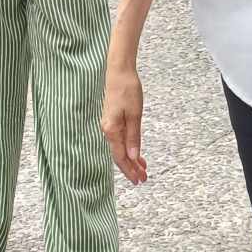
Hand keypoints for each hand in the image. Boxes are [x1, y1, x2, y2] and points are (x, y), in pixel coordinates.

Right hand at [102, 65, 146, 183]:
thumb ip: (133, 137)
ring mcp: (109, 126)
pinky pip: (120, 140)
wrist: (119, 71)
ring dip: (131, 160)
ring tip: (142, 169)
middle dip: (131, 168)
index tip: (139, 180)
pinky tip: (136, 153)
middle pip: (119, 156)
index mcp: (112, 130)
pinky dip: (129, 149)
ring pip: (120, 149)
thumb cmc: (127, 89)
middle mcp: (108, 130)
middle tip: (143, 179)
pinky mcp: (113, 121)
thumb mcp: (134, 115)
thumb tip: (133, 156)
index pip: (121, 157)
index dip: (130, 170)